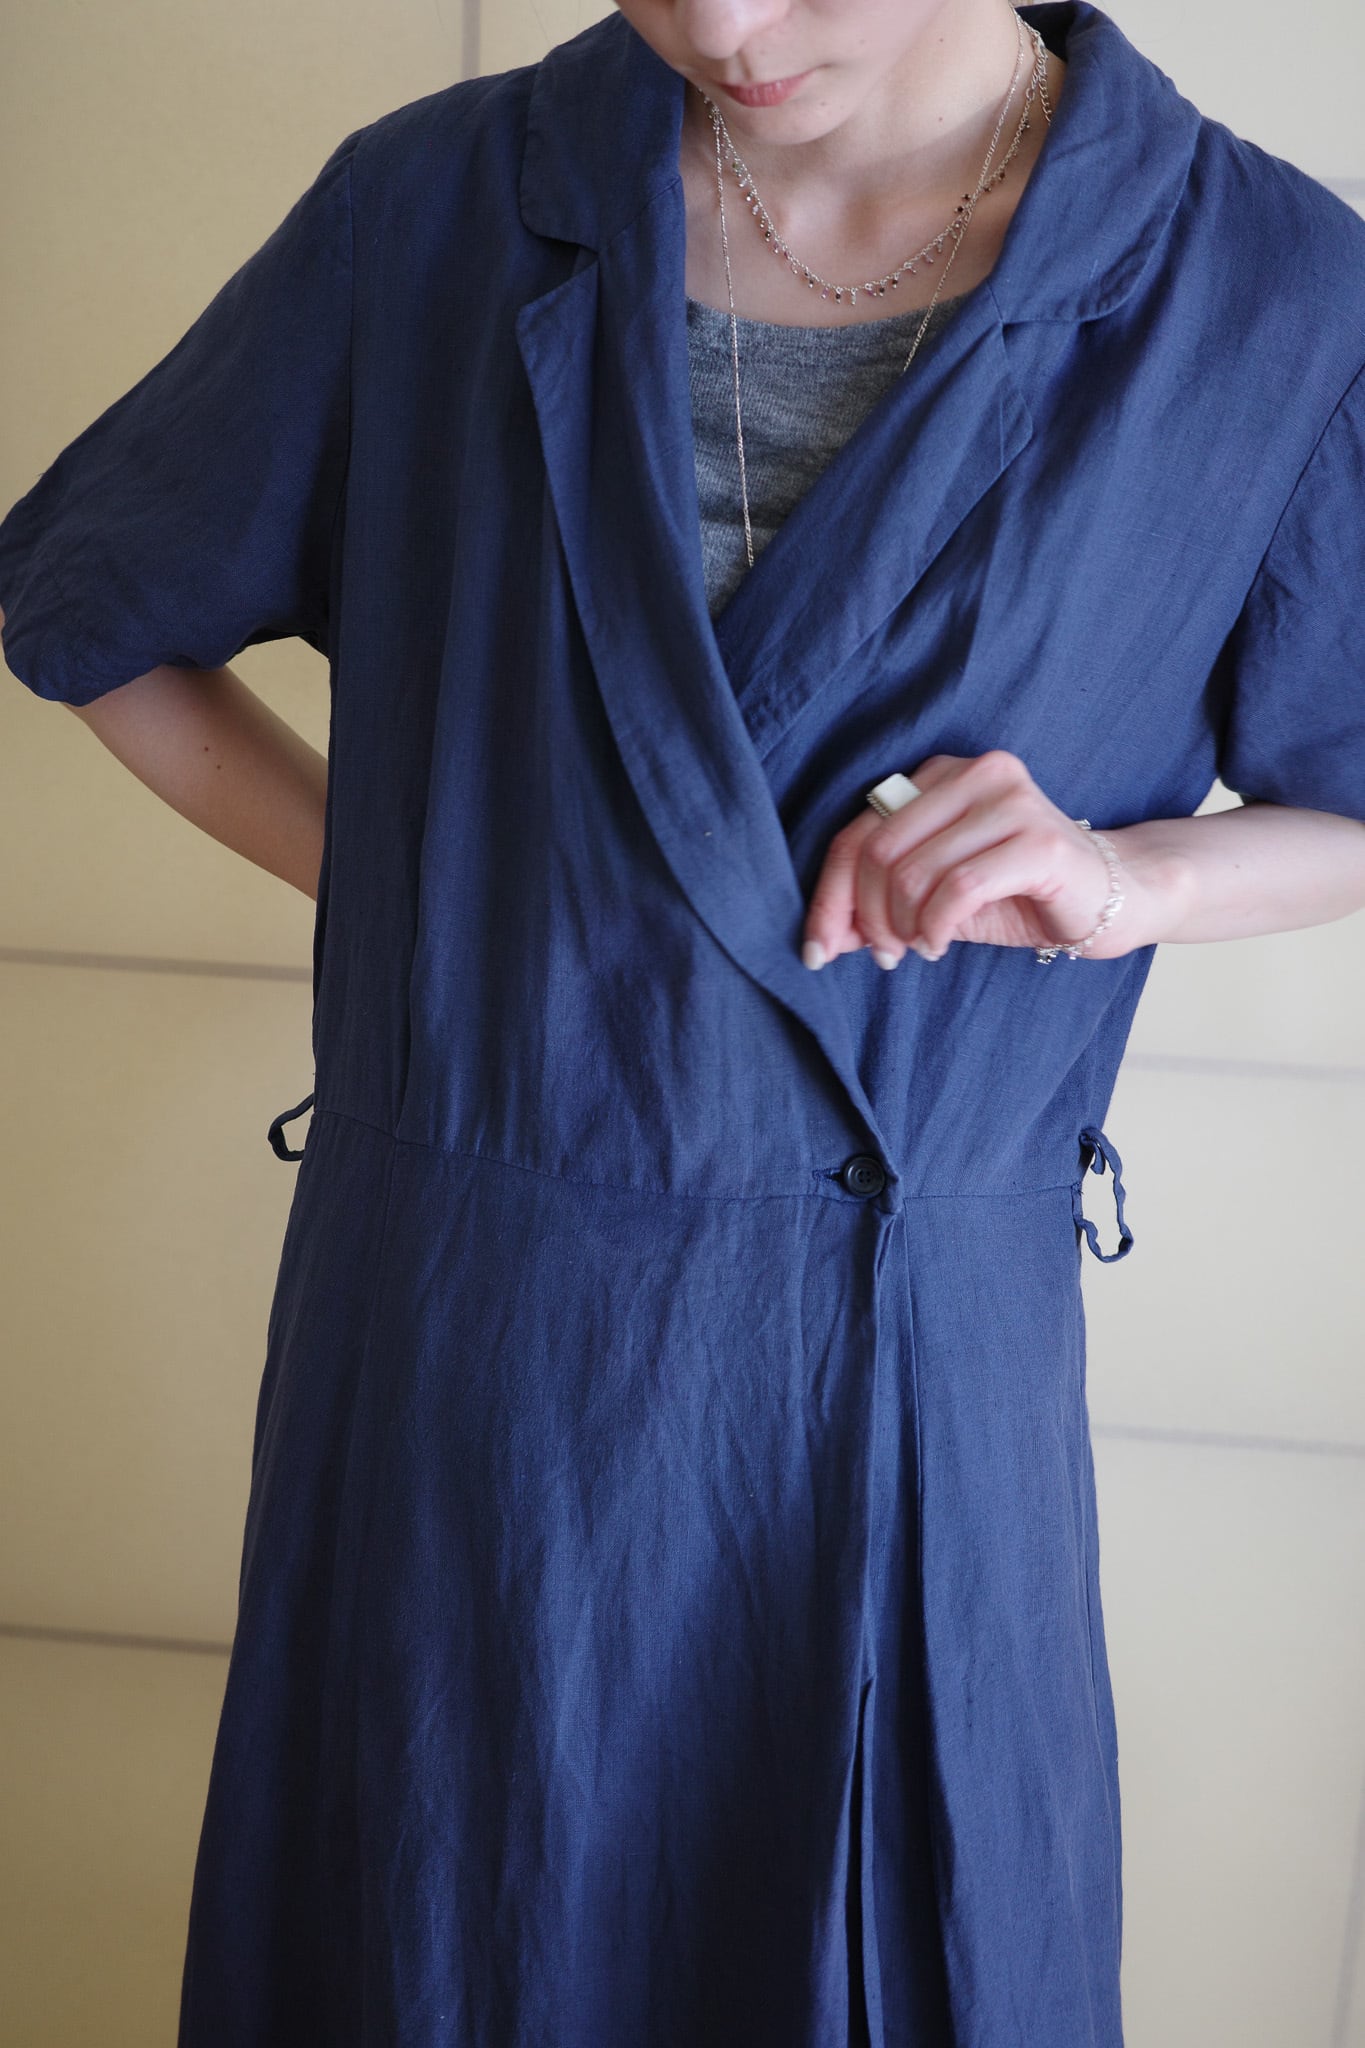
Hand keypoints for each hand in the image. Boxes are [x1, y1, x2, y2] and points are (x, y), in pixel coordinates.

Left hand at [801, 750, 1132, 967]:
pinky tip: (940, 943)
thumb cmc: (1019, 893)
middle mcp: (974, 774)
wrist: (1112, 896)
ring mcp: (1010, 802)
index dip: (830, 895)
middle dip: (866, 917)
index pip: (859, 832)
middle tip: (883, 954)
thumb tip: (823, 939)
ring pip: (913, 872)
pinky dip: (936, 927)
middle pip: (878, 851)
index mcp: (941, 777)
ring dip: (903, 927)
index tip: (817, 950)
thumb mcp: (935, 899)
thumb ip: (880, 907)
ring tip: (919, 947)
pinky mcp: (1039, 841)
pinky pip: (958, 888)